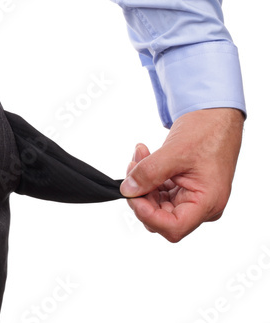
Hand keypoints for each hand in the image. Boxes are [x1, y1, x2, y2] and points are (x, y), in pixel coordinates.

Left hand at [121, 107, 243, 241]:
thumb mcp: (175, 152)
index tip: (133, 193)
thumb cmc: (208, 133)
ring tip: (140, 154)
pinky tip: (144, 156)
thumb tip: (128, 190)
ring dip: (141, 181)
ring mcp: (191, 198)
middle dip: (141, 194)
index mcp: (207, 203)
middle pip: (160, 217)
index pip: (173, 227)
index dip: (148, 215)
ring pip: (155, 203)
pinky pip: (158, 191)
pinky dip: (147, 176)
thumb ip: (149, 173)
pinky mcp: (183, 189)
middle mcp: (201, 206)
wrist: (216, 118)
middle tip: (133, 166)